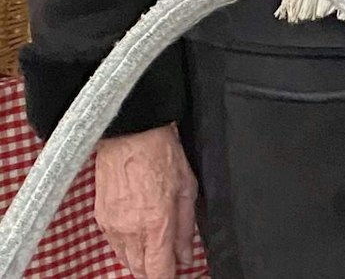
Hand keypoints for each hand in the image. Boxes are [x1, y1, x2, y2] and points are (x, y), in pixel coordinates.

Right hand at [94, 125, 196, 278]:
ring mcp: (112, 226)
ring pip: (126, 260)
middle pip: (140, 270)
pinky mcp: (101, 219)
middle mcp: (131, 230)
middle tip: (169, 262)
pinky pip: (114, 246)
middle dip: (155, 271)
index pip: (159, 270)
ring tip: (156, 252)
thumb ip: (186, 228)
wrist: (130, 135)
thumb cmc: (163, 156)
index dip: (169, 276)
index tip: (177, 272)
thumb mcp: (188, 189)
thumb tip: (186, 256)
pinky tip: (139, 239)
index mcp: (156, 224)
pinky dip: (127, 249)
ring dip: (141, 262)